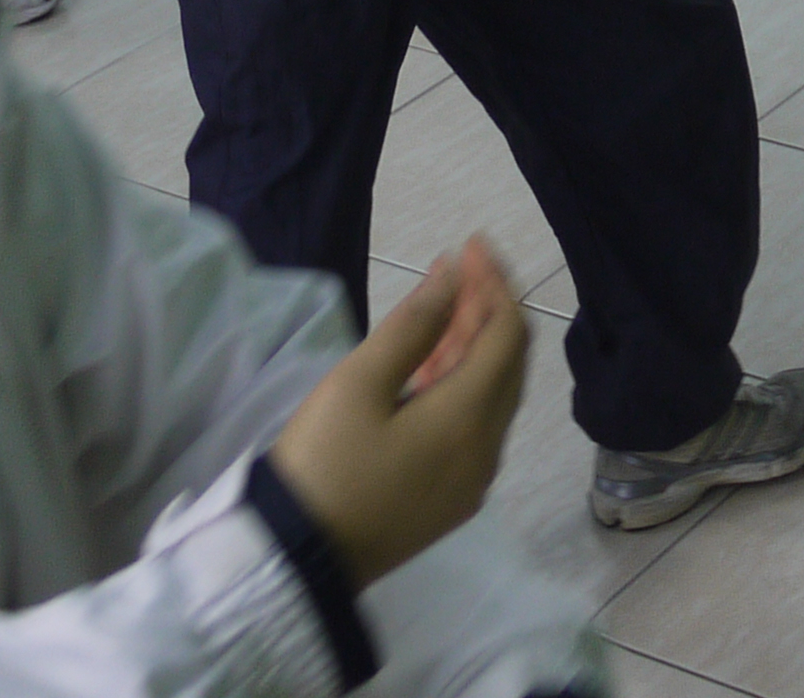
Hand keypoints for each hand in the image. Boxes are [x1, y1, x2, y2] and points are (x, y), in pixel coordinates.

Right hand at [265, 240, 527, 588]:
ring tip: (444, 305)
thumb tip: (453, 275)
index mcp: (470, 420)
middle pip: (507, 365)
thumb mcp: (359, 383)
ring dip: (475, 347)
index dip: (494, 283)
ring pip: (492, 397)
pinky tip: (433, 365)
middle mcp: (487, 452)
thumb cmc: (324, 463)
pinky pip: (475, 428)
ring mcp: (471, 482)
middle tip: (458, 267)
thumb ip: (414, 325)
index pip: (507, 335)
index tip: (469, 244)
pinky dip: (463, 387)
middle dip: (488, 310)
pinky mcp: (450, 501)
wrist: (296, 560)